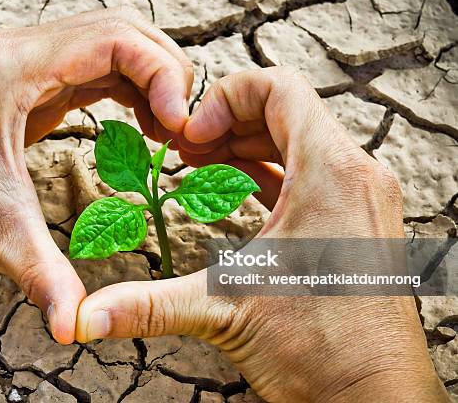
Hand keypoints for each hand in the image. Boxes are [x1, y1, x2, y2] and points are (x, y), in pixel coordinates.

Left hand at [0, 7, 192, 343]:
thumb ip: (45, 279)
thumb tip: (76, 327)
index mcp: (16, 70)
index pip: (114, 40)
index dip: (161, 75)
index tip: (178, 125)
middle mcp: (23, 53)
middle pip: (122, 32)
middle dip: (165, 72)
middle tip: (183, 127)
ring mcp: (28, 64)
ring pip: (113, 43)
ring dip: (152, 78)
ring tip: (169, 128)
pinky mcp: (33, 83)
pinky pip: (97, 67)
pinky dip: (131, 88)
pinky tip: (143, 123)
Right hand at [75, 69, 448, 399]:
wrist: (374, 401)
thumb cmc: (322, 353)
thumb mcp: (225, 312)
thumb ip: (148, 305)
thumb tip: (84, 317)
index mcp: (331, 174)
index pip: (280, 88)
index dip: (225, 97)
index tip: (191, 135)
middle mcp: (356, 176)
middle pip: (286, 109)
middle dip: (227, 121)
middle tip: (186, 150)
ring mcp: (361, 199)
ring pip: (299, 139)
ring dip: (246, 143)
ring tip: (202, 163)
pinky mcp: (356, 222)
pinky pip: (310, 172)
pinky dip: (269, 169)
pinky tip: (236, 185)